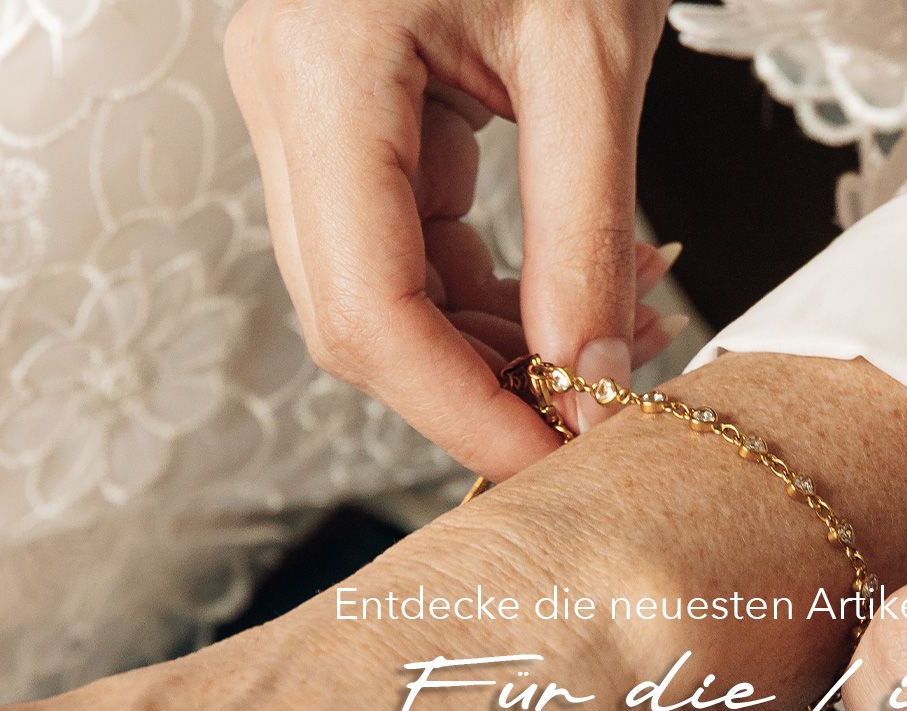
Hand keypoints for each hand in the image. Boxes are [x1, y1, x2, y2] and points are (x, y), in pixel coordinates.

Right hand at [225, 0, 673, 471]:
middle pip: (357, 316)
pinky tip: (585, 290)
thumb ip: (585, 227)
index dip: (462, 409)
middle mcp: (285, 98)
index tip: (560, 462)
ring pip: (381, 292)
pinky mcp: (346, 115)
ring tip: (622, 340)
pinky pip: (405, 243)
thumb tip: (592, 380)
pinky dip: (493, 290)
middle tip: (601, 419)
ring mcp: (304, 108)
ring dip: (497, 344)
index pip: (368, 308)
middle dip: (481, 388)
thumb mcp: (588, 52)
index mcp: (322, 71)